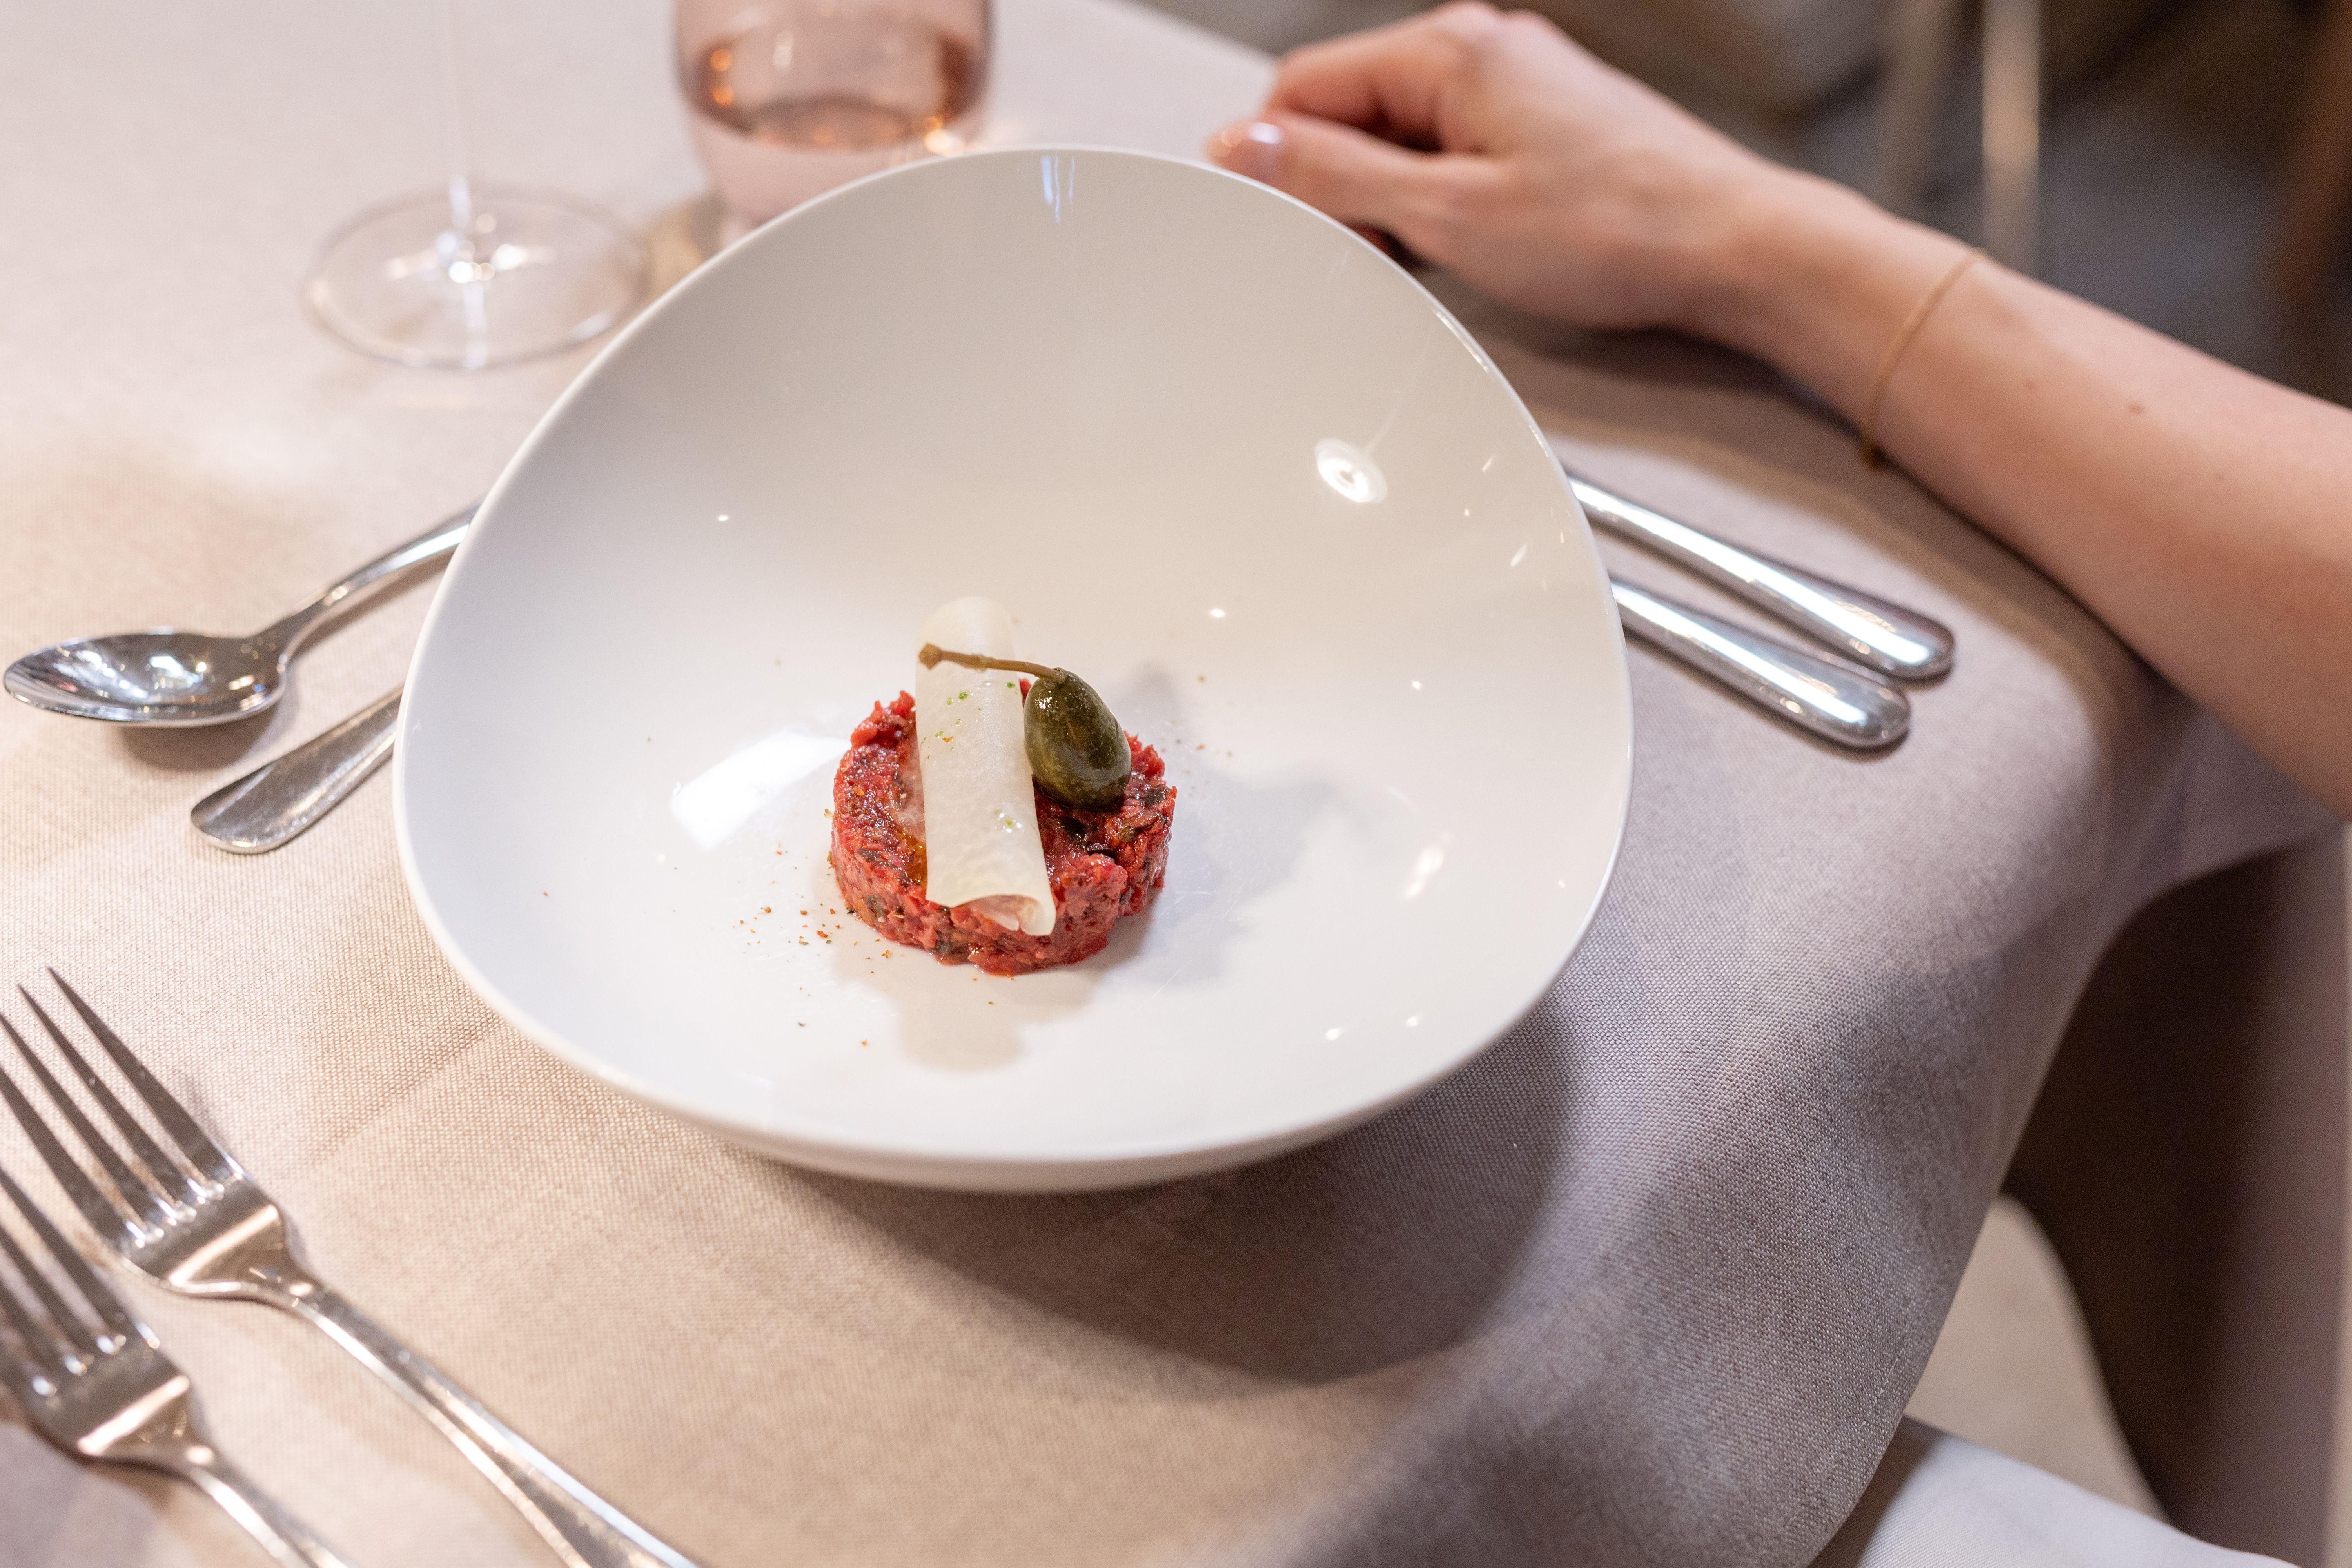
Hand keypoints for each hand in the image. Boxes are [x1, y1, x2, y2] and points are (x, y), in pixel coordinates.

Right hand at [1205, 3, 1828, 339]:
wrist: (1734, 250)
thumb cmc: (1617, 231)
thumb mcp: (1448, 215)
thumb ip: (1335, 177)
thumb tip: (1246, 146)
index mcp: (1451, 49)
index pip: (1302, 86)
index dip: (1272, 160)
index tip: (1274, 224)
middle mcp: (1482, 50)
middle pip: (1349, 112)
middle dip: (1339, 189)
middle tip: (1374, 255)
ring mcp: (1515, 86)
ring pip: (1398, 141)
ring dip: (1391, 204)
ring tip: (1437, 256)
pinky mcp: (1540, 127)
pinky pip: (1449, 157)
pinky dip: (1439, 206)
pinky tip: (1470, 250)